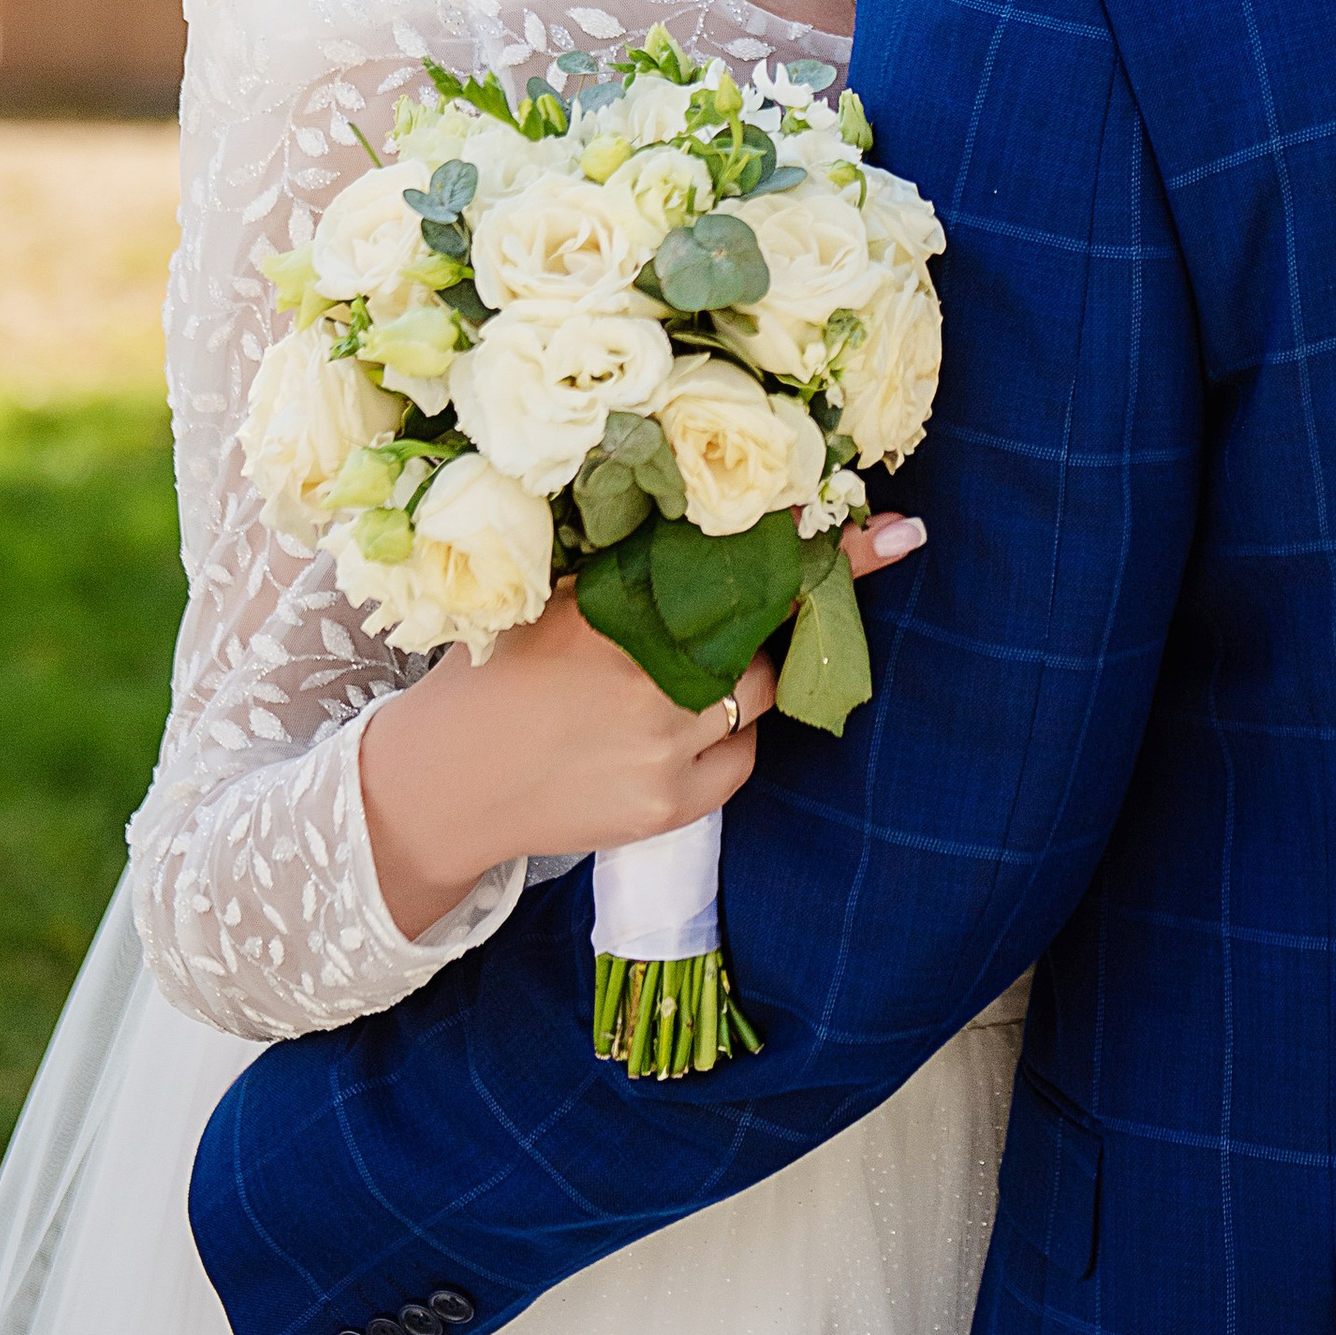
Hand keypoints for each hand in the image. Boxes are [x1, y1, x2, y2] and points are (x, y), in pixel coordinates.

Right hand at [359, 514, 924, 942]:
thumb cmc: (495, 677)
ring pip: (757, 693)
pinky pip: (742, 760)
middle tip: (790, 591)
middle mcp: (646, 674)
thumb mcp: (548, 601)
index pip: (733, 565)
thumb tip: (715, 526)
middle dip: (785, 609)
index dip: (818, 547)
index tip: (894, 531)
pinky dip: (729, 740)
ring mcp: (661, 746)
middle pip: (761, 632)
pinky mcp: (668, 808)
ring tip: (682, 674)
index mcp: (612, 608)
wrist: (441, 789)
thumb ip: (626, 569)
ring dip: (745, 675)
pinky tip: (675, 732)